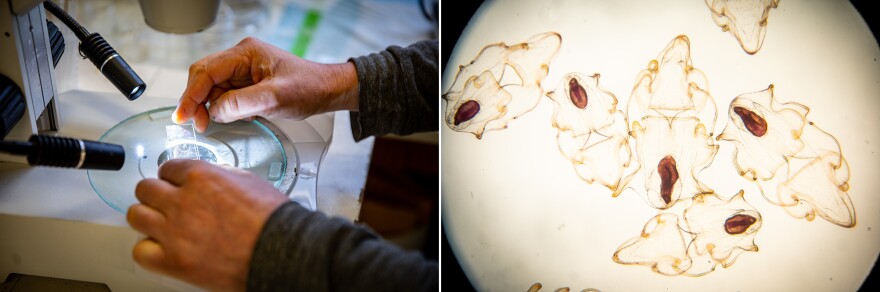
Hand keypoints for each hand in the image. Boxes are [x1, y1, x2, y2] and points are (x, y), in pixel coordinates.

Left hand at [127, 159, 287, 290]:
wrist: (279, 252)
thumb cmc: (272, 219)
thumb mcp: (248, 180)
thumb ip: (219, 175)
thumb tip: (207, 176)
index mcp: (200, 176)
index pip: (168, 168)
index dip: (173, 176)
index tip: (175, 183)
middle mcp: (182, 201)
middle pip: (146, 188)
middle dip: (156, 194)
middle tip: (165, 202)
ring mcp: (174, 231)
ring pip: (136, 215)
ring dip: (148, 217)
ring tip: (160, 223)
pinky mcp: (173, 260)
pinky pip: (141, 250)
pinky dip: (149, 248)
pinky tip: (162, 247)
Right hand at [173, 37, 359, 131]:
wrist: (327, 90)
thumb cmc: (308, 88)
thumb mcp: (274, 98)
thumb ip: (241, 104)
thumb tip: (215, 111)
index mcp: (245, 53)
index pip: (206, 71)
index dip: (191, 95)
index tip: (184, 116)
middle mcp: (240, 58)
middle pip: (204, 78)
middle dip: (197, 102)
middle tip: (197, 125)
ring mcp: (243, 69)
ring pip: (213, 88)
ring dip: (211, 107)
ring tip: (215, 124)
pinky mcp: (248, 82)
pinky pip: (226, 94)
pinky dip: (224, 108)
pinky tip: (233, 117)